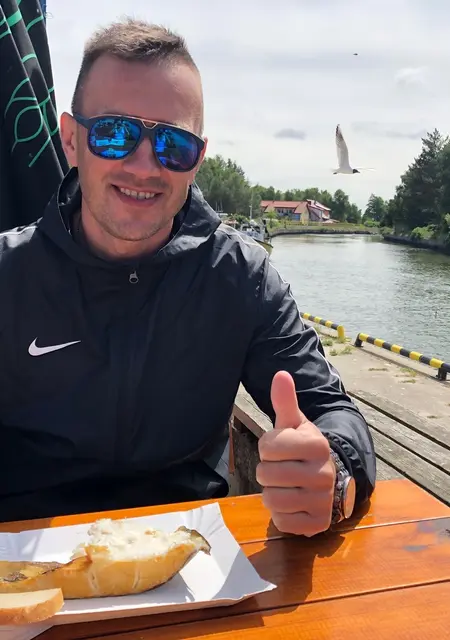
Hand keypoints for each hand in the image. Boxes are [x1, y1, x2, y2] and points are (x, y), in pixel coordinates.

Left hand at [256, 370, 335, 536]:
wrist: (327, 477)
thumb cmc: (302, 448)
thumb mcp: (293, 423)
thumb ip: (285, 401)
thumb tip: (280, 374)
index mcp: (317, 444)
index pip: (268, 446)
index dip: (267, 447)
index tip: (280, 448)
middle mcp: (324, 473)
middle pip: (266, 474)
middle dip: (267, 471)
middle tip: (281, 468)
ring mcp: (323, 501)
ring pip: (272, 500)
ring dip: (272, 493)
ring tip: (286, 486)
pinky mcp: (319, 524)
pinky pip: (282, 522)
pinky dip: (280, 515)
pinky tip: (292, 504)